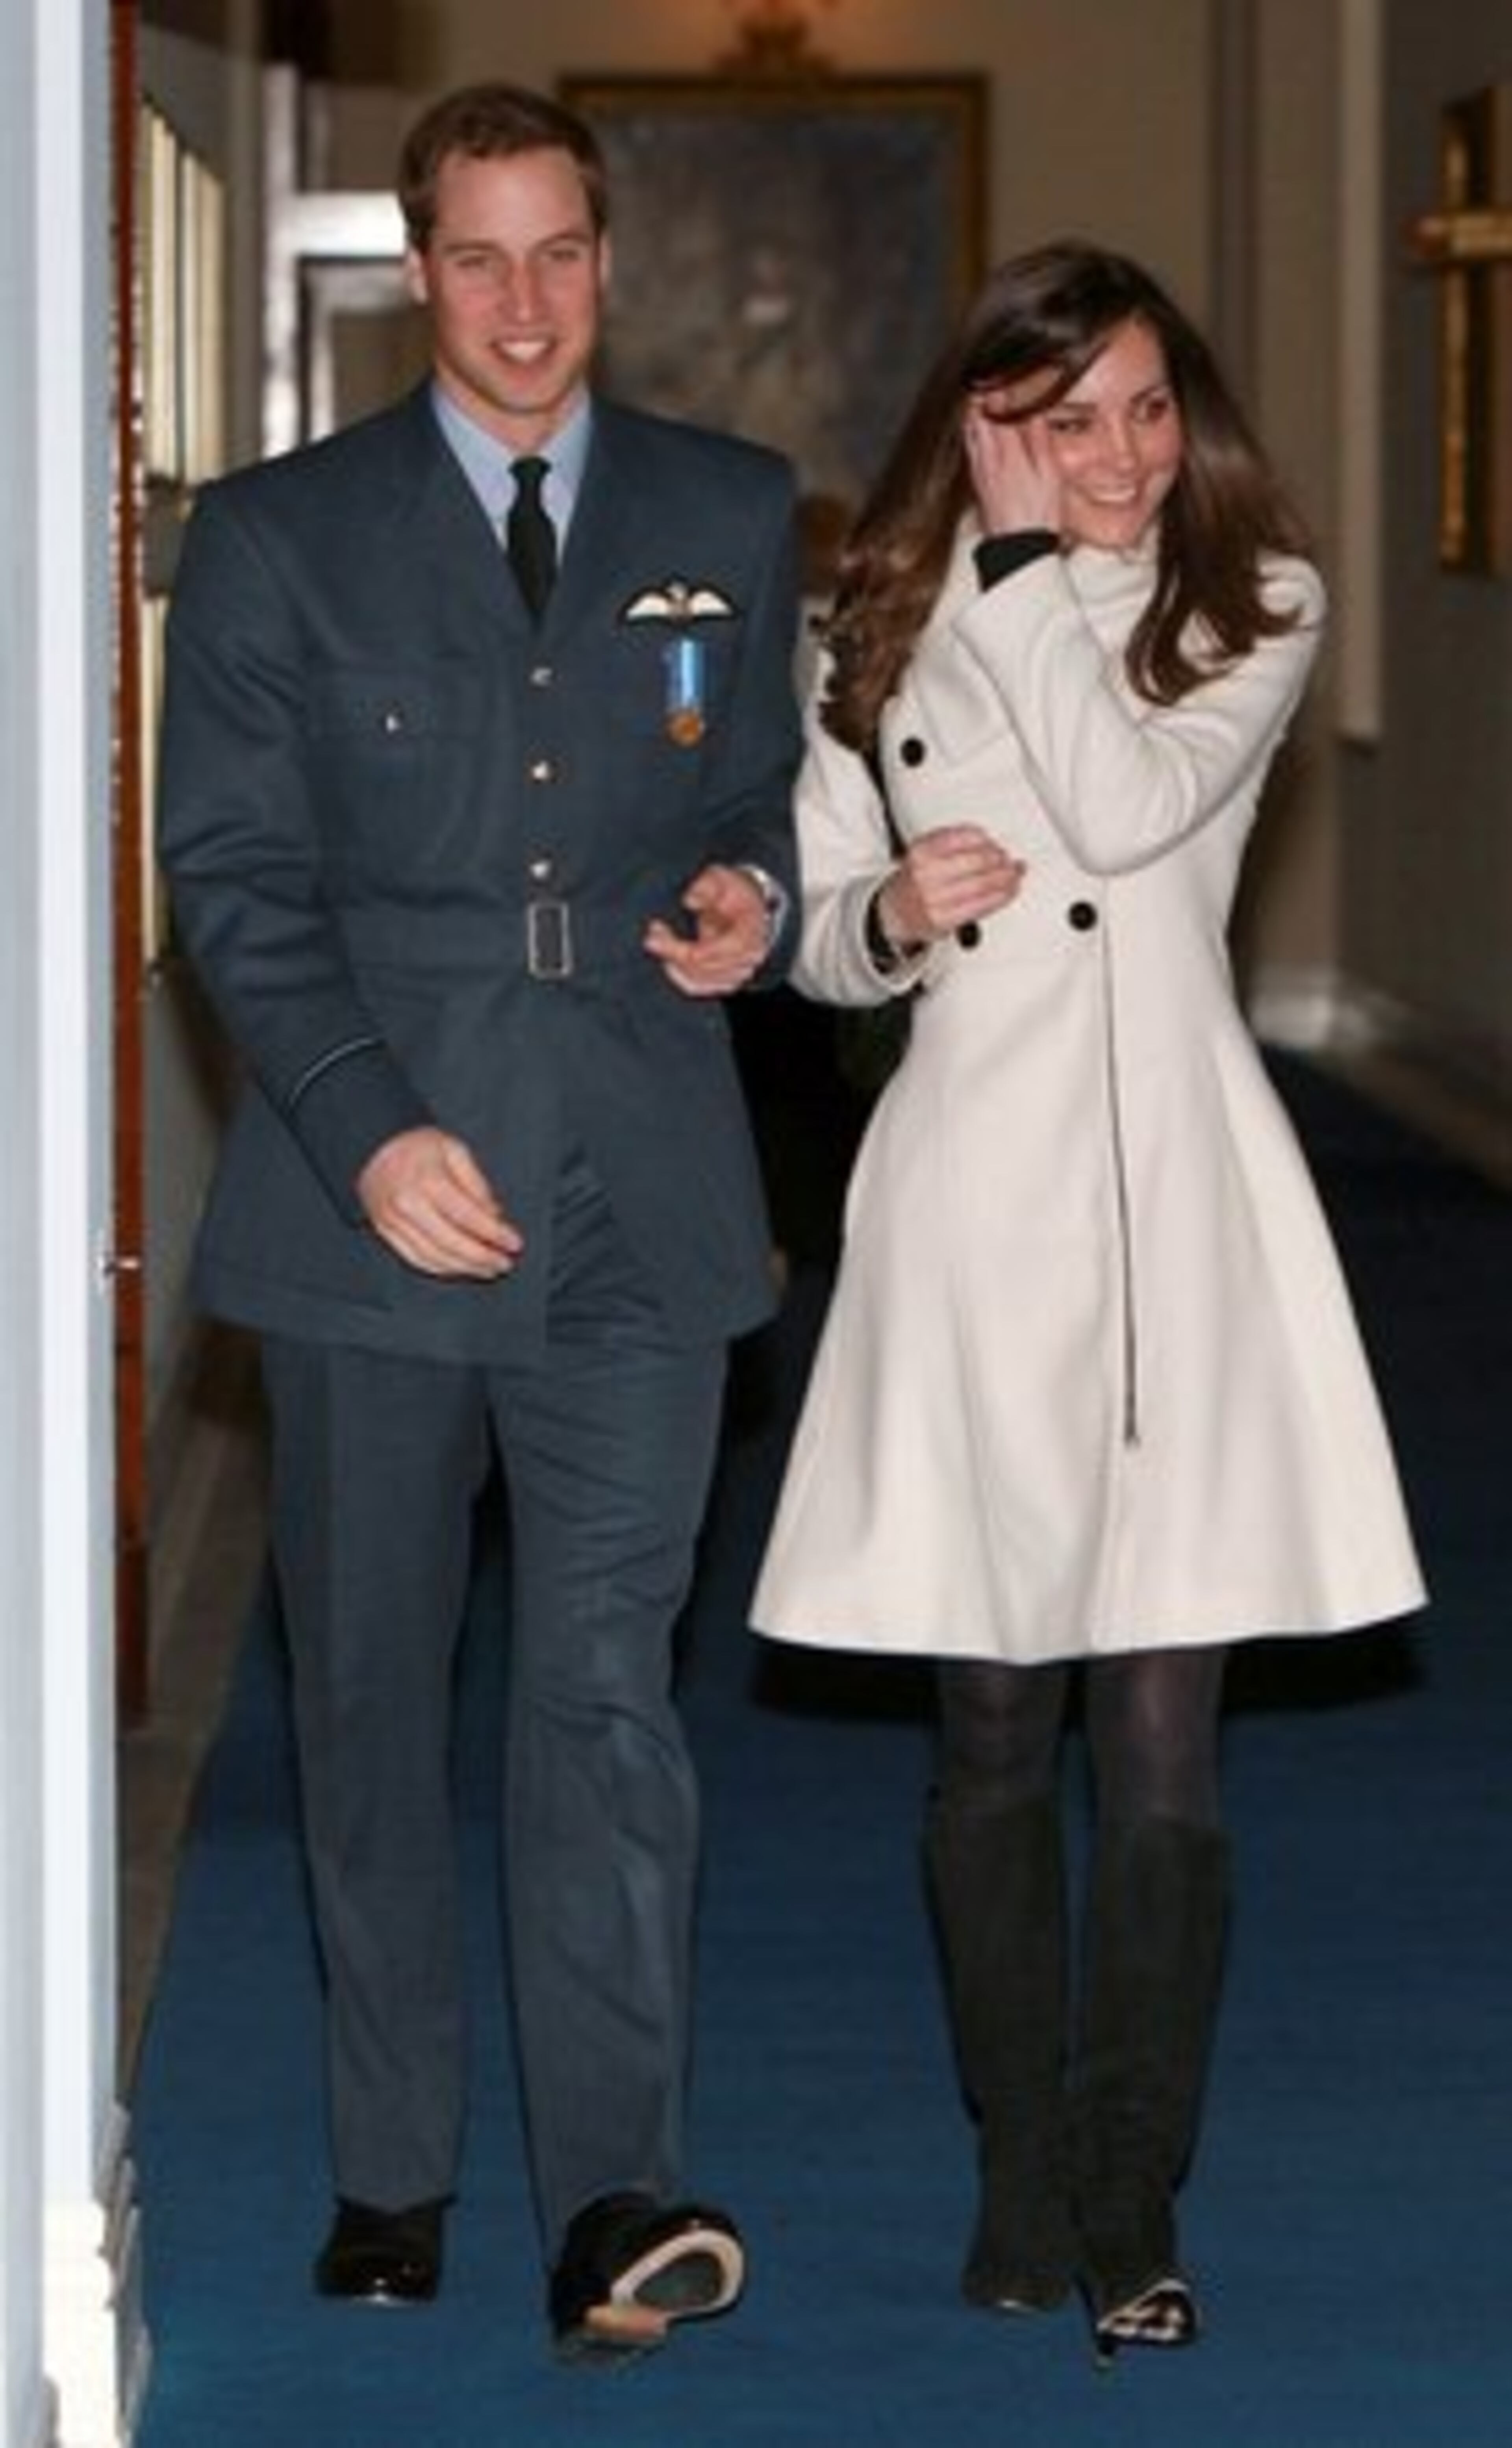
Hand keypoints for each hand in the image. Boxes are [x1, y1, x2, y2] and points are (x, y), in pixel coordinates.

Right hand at [356, 1126, 523, 1278]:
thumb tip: (494, 1215)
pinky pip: (416, 1259)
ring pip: (434, 1257)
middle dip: (483, 1257)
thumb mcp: (454, 1150)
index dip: (495, 1234)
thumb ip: (476, 1183)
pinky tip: (461, 1268)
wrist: (374, 1147)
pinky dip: (441, 1268)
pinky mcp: (385, 1232)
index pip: (468, 1216)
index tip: (514, 1243)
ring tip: (488, 1269)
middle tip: (504, 1263)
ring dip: (465, 1268)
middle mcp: (408, 1205)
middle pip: (452, 1242)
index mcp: (428, 1180)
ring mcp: (393, 1222)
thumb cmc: (418, 1146)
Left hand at [643, 863, 770, 997]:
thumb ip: (707, 886)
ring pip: (699, 980)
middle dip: (671, 952)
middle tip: (652, 935)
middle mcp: (747, 957)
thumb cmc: (735, 893)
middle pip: (702, 967)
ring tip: (658, 942)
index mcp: (749, 933)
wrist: (749, 905)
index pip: (712, 952)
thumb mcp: (722, 878)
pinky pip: (699, 987)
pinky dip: (679, 976)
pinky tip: (667, 962)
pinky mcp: (727, 979)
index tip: (657, 936)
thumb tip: (690, 900)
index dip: (681, 948)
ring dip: (673, 964)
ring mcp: (738, 971)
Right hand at [876, 825, 1025, 948]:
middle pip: (979, 860)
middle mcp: (926, 873)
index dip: (987, 840)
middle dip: (1001, 859)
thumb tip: (990, 841)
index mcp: (922, 850)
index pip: (966, 837)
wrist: (895, 912)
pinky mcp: (944, 919)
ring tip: (1015, 875)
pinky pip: (982, 906)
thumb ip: (954, 840)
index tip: (993, 843)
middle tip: (1008, 860)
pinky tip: (1009, 891)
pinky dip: (1002, 897)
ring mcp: (934, 898)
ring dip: (1007, 878)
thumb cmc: (916, 881)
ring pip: (984, 884)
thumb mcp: (927, 850)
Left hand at [963, 397, 1062, 536]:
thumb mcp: (1049, 475)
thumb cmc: (1038, 516)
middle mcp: (989, 462)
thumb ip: (1040, 441)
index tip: (998, 379)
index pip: (995, 414)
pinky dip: (973, 436)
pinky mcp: (979, 486)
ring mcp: (981, 474)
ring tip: (976, 399)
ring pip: (971, 436)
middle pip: (977, 422)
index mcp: (1008, 455)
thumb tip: (1034, 412)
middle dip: (979, 399)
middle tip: (984, 383)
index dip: (995, 393)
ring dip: (973, 416)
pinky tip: (977, 434)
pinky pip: (972, 452)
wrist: (1019, 550)